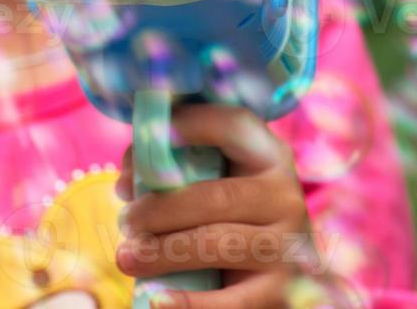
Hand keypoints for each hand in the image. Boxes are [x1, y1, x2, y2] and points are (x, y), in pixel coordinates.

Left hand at [113, 104, 315, 307]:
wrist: (274, 277)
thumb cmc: (225, 218)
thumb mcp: (212, 181)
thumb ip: (172, 167)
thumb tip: (128, 184)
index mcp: (268, 157)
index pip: (233, 125)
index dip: (187, 125)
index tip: (146, 137)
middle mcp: (286, 197)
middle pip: (214, 197)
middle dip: (159, 210)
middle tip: (126, 222)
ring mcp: (290, 248)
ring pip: (217, 244)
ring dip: (162, 252)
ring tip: (126, 257)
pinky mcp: (283, 293)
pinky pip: (232, 301)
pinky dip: (192, 302)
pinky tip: (158, 300)